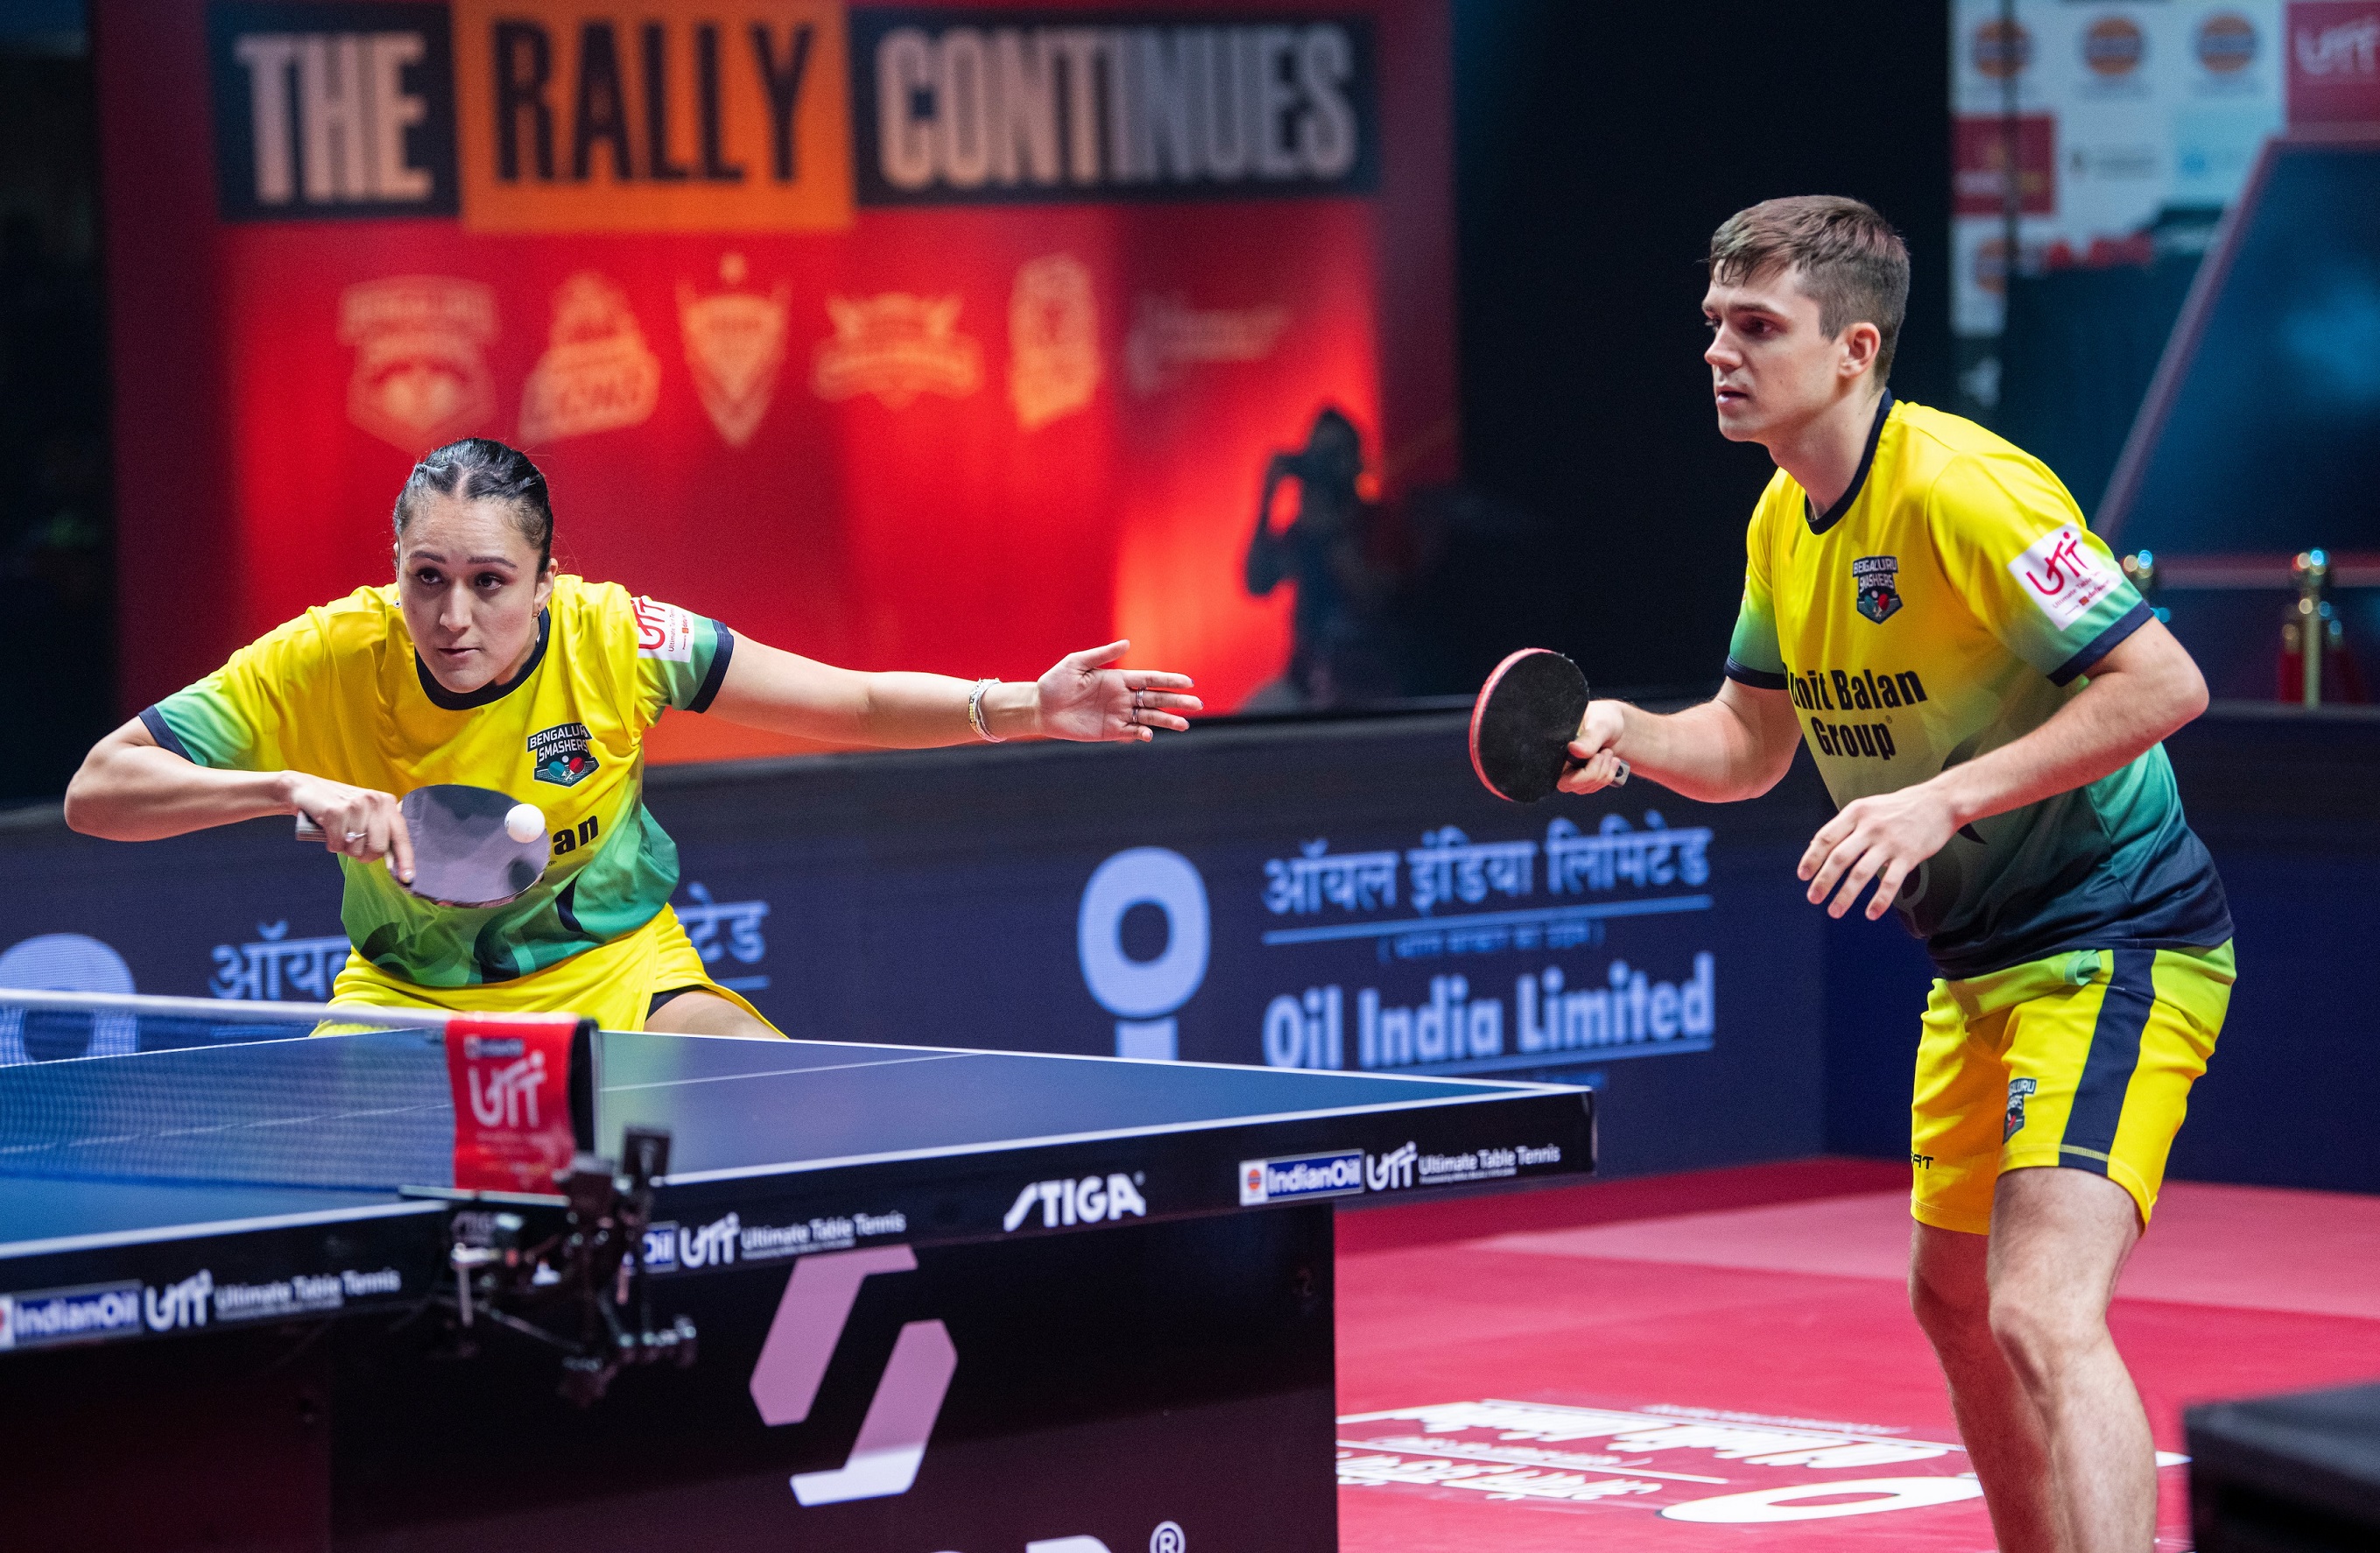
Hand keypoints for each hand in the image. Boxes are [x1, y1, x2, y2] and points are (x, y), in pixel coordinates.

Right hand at [283, 772, 413, 883]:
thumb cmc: (338, 806)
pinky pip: (337, 844)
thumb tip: (393, 861)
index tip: (407, 878)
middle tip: (353, 847)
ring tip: (338, 832)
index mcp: (386, 803)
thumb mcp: (365, 813)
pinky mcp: (336, 811)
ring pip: (355, 849)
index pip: (401, 836)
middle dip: (364, 855)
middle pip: (378, 848)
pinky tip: (327, 831)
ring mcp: (355, 805)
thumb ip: (380, 831)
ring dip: (344, 848)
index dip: (405, 859)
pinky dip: (331, 844)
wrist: (305, 789)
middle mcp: (374, 802)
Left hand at [1035, 641, 1202, 742]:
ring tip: (1185, 724)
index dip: (1170, 681)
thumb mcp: (1076, 663)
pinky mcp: (1109, 731)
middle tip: (1197, 704)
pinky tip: (1149, 733)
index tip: (1188, 682)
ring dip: (1167, 720)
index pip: (1149, 679)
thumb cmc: (1055, 682)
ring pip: (1149, 717)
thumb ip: (1102, 654)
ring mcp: (1117, 715)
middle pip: (1156, 699)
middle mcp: (1122, 697)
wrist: (1040, 708)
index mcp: (1118, 679)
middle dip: (1177, 701)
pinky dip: (1142, 733)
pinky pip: (1131, 732)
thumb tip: (1128, 643)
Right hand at [1556, 701, 1629, 794]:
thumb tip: (1574, 750)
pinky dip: (1606, 776)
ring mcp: (1569, 772)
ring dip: (1603, 772)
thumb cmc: (1604, 717)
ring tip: (1609, 753)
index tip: (1598, 754)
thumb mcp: (1599, 723)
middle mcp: (1558, 762)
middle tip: (1606, 752)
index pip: (1557, 773)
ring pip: (1584, 787)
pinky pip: (1593, 787)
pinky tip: (1611, 762)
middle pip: (1570, 784)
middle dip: (1595, 772)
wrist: (1616, 724)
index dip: (1581, 771)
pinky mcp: (1580, 778)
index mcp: (1556, 748)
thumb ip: (1589, 738)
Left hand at [1797, 783, 1956, 919]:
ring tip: (1835, 910)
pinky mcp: (1909, 855)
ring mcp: (1890, 842)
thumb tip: (1816, 845)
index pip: (1826, 837)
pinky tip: (1871, 913)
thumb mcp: (1867, 807)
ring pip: (1861, 873)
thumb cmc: (1900, 806)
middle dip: (1823, 881)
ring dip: (1845, 895)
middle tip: (1814, 898)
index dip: (1812, 858)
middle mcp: (1870, 827)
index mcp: (1856, 813)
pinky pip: (1891, 882)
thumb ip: (1845, 826)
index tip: (1803, 876)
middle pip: (1839, 858)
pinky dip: (1879, 900)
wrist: (1939, 801)